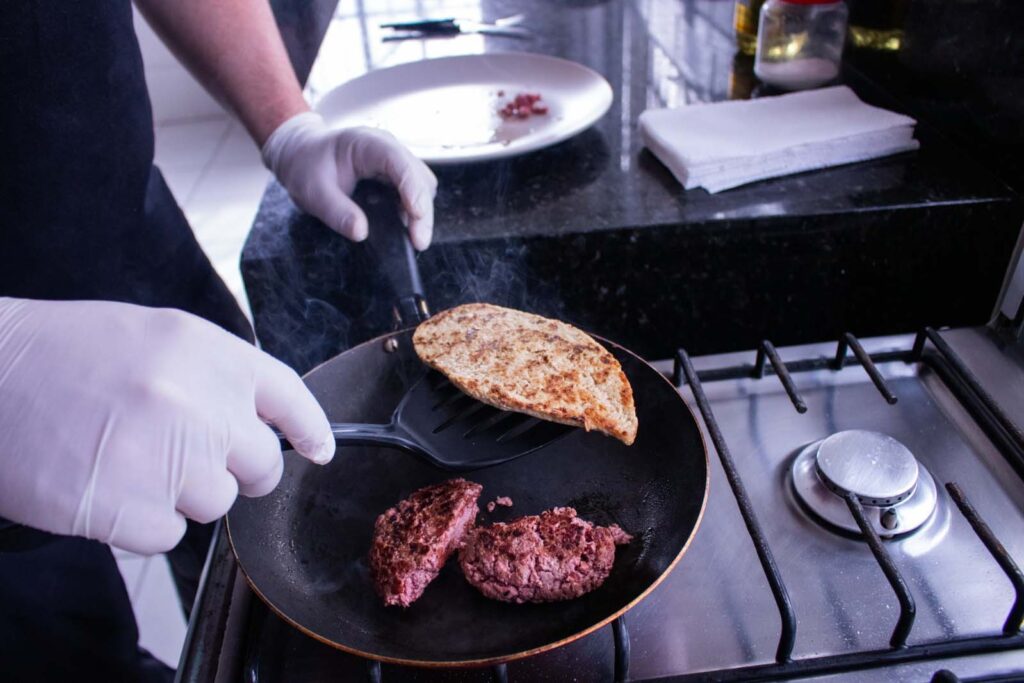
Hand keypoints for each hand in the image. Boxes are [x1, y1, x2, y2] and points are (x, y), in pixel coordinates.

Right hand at [0, 298, 334, 553]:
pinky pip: (168, 532)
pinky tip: (105, 485)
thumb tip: (263, 419)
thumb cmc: (61, 356)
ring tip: (126, 459)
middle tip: (185, 457)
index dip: (310, 429)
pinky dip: (140, 521)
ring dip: (180, 493)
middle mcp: (200, 402)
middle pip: (261, 464)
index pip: (288, 397)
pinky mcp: (131, 507)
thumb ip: (214, 375)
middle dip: (234, 470)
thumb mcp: (154, 339)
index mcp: (210, 353)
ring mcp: (169, 457)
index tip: (320, 451)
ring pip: (217, 502)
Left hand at [262, 112, 437, 249]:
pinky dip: (413, 213)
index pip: (399, 162)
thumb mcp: (313, 192)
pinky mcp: (395, 177)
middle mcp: (388, 150)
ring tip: (414, 239)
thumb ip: (336, 211)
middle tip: (418, 242)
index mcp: (368, 144)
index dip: (413, 188)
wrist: (302, 156)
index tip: (416, 215)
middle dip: (422, 210)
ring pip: (422, 187)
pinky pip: (414, 194)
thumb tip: (361, 233)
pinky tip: (406, 230)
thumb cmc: (307, 167)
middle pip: (419, 177)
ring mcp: (394, 163)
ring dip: (421, 213)